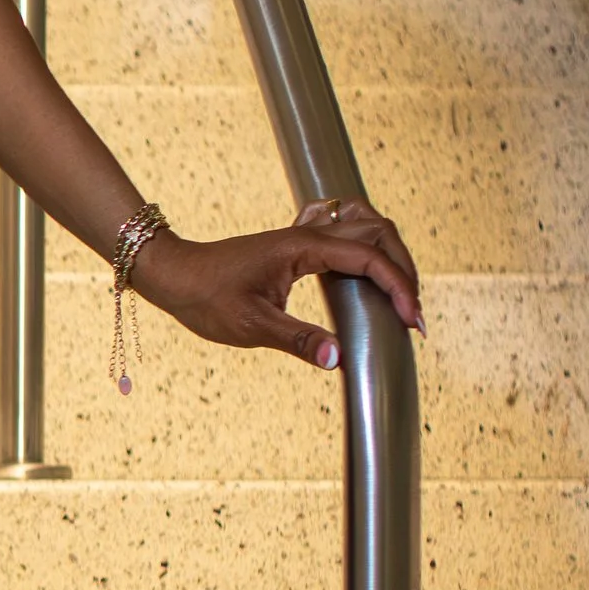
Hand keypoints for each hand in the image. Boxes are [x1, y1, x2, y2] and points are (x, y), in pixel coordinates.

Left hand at [129, 198, 423, 370]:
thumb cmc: (206, 297)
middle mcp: (309, 234)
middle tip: (414, 314)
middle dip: (405, 270)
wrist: (174, 275)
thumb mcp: (250, 325)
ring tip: (402, 296)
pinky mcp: (297, 246)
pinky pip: (345, 236)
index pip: (369, 259)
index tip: (412, 322)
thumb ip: (298, 340)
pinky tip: (371, 279)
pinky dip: (368, 252)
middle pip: (378, 235)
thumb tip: (338, 359)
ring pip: (365, 229)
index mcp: (303, 247)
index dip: (398, 288)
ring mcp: (303, 237)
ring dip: (390, 256)